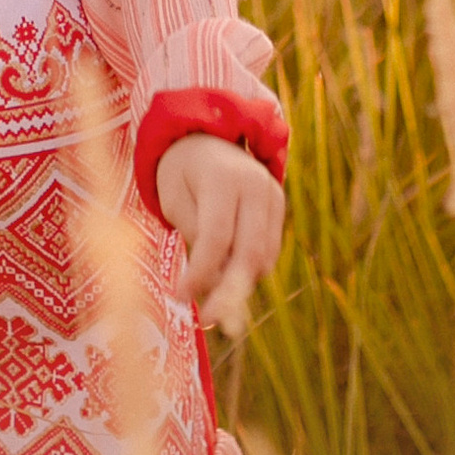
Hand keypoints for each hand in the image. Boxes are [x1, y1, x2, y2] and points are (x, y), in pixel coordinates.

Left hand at [154, 134, 285, 331]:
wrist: (208, 136)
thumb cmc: (181, 171)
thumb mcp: (174, 197)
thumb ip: (194, 235)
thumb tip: (211, 284)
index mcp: (223, 178)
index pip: (217, 237)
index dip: (200, 273)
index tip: (180, 296)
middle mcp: (256, 184)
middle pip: (249, 252)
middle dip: (228, 292)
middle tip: (208, 318)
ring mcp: (274, 194)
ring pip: (263, 257)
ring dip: (238, 283)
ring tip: (210, 295)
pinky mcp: (280, 206)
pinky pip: (268, 251)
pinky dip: (248, 270)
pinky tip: (225, 275)